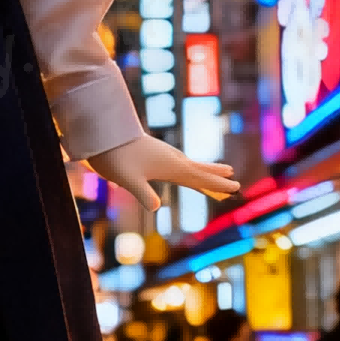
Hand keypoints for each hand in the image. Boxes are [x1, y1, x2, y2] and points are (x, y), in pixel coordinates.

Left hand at [90, 133, 239, 213]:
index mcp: (170, 166)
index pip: (200, 178)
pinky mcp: (154, 151)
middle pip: (200, 169)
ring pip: (191, 164)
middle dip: (216, 175)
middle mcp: (171, 158)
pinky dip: (190, 166)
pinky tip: (186, 167)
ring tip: (220, 170)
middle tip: (235, 179)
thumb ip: (142, 193)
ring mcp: (163, 153)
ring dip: (206, 169)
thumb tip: (155, 207)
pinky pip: (180, 161)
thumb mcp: (127, 179)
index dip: (217, 184)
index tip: (236, 187)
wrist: (103, 132)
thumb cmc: (115, 156)